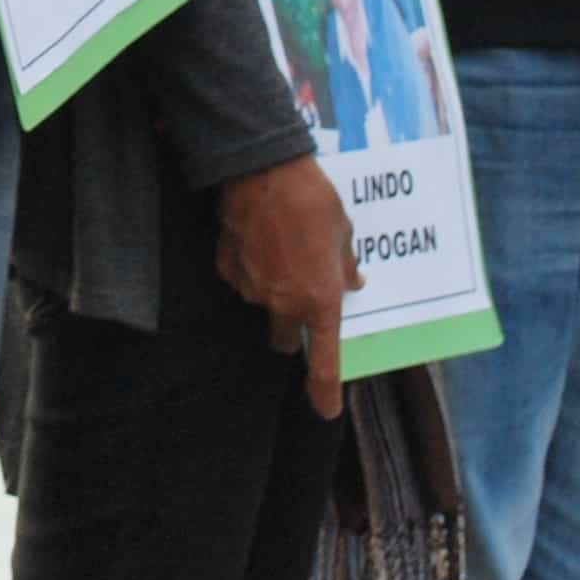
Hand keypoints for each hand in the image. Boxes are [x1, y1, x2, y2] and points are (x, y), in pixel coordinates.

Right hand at [216, 154, 361, 418]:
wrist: (264, 168)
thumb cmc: (313, 200)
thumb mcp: (343, 233)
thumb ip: (345, 266)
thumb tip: (351, 281)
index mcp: (320, 301)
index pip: (323, 363)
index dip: (324, 392)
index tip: (325, 410)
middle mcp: (284, 303)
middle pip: (284, 340)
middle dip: (292, 329)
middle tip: (300, 298)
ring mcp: (252, 288)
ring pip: (262, 306)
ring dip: (272, 292)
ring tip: (280, 250)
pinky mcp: (228, 268)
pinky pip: (241, 280)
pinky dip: (250, 269)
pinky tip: (257, 240)